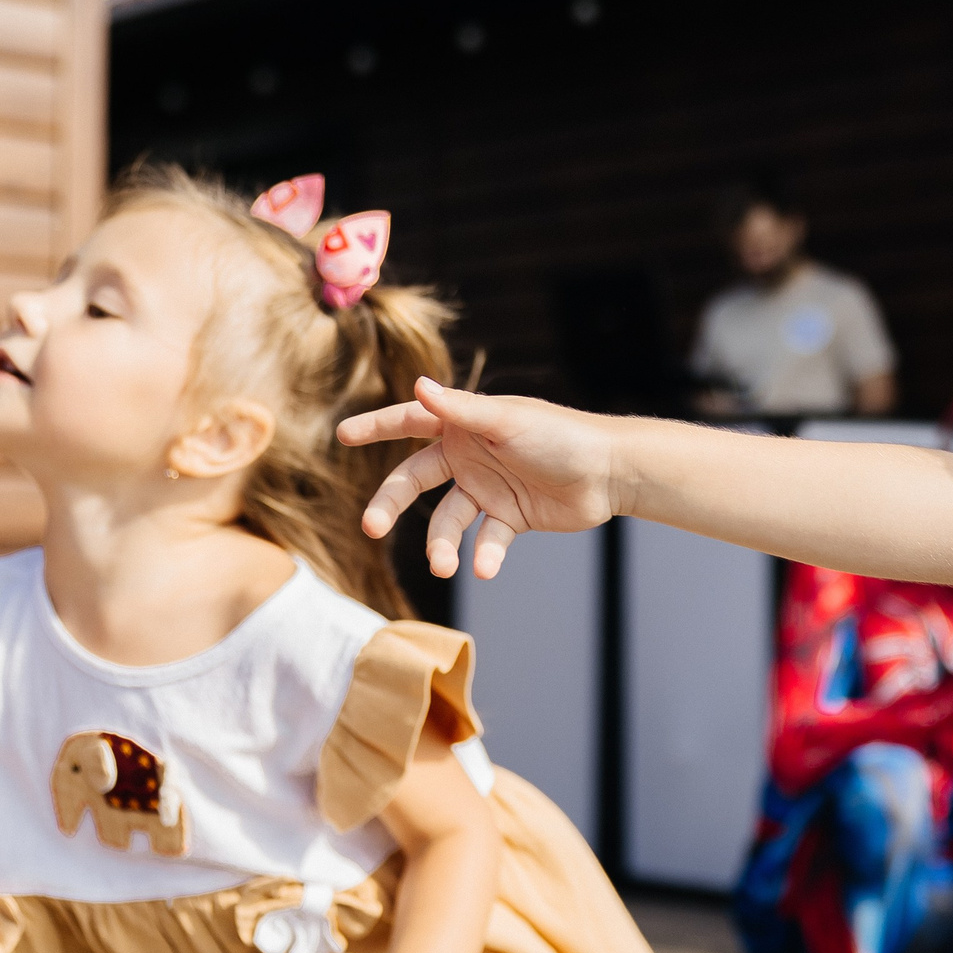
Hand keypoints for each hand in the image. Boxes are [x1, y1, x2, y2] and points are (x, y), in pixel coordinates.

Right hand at [338, 379, 618, 578]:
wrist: (611, 473)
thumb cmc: (562, 436)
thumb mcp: (507, 422)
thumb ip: (461, 411)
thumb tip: (417, 386)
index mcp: (465, 425)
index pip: (410, 422)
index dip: (376, 426)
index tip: (342, 434)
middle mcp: (469, 456)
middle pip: (415, 480)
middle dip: (390, 503)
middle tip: (370, 526)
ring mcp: (488, 489)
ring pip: (448, 520)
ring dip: (442, 543)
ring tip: (445, 564)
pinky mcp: (509, 518)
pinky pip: (486, 540)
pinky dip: (485, 555)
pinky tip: (487, 566)